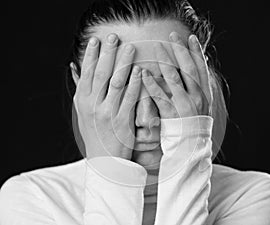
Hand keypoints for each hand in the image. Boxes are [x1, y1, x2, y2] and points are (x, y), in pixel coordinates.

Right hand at [72, 34, 141, 159]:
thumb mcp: (83, 113)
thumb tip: (75, 69)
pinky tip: (140, 71)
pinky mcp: (122, 121)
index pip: (86, 74)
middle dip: (107, 53)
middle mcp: (92, 106)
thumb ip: (82, 91)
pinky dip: (135, 83)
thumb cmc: (95, 134)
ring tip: (130, 48)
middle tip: (114, 37)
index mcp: (82, 102)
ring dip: (123, 64)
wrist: (104, 161)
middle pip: (100, 74)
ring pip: (115, 83)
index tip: (96, 40)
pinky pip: (130, 98)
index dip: (91, 55)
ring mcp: (107, 113)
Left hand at [141, 32, 212, 118]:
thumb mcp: (202, 106)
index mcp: (205, 94)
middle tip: (171, 35)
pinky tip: (144, 73)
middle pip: (188, 69)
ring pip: (174, 78)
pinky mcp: (171, 114)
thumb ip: (199, 88)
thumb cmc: (194, 126)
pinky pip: (160, 96)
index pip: (201, 68)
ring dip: (165, 61)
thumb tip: (199, 66)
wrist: (191, 148)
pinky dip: (152, 83)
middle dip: (180, 50)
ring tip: (156, 47)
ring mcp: (184, 105)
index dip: (196, 52)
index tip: (189, 37)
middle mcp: (197, 97)